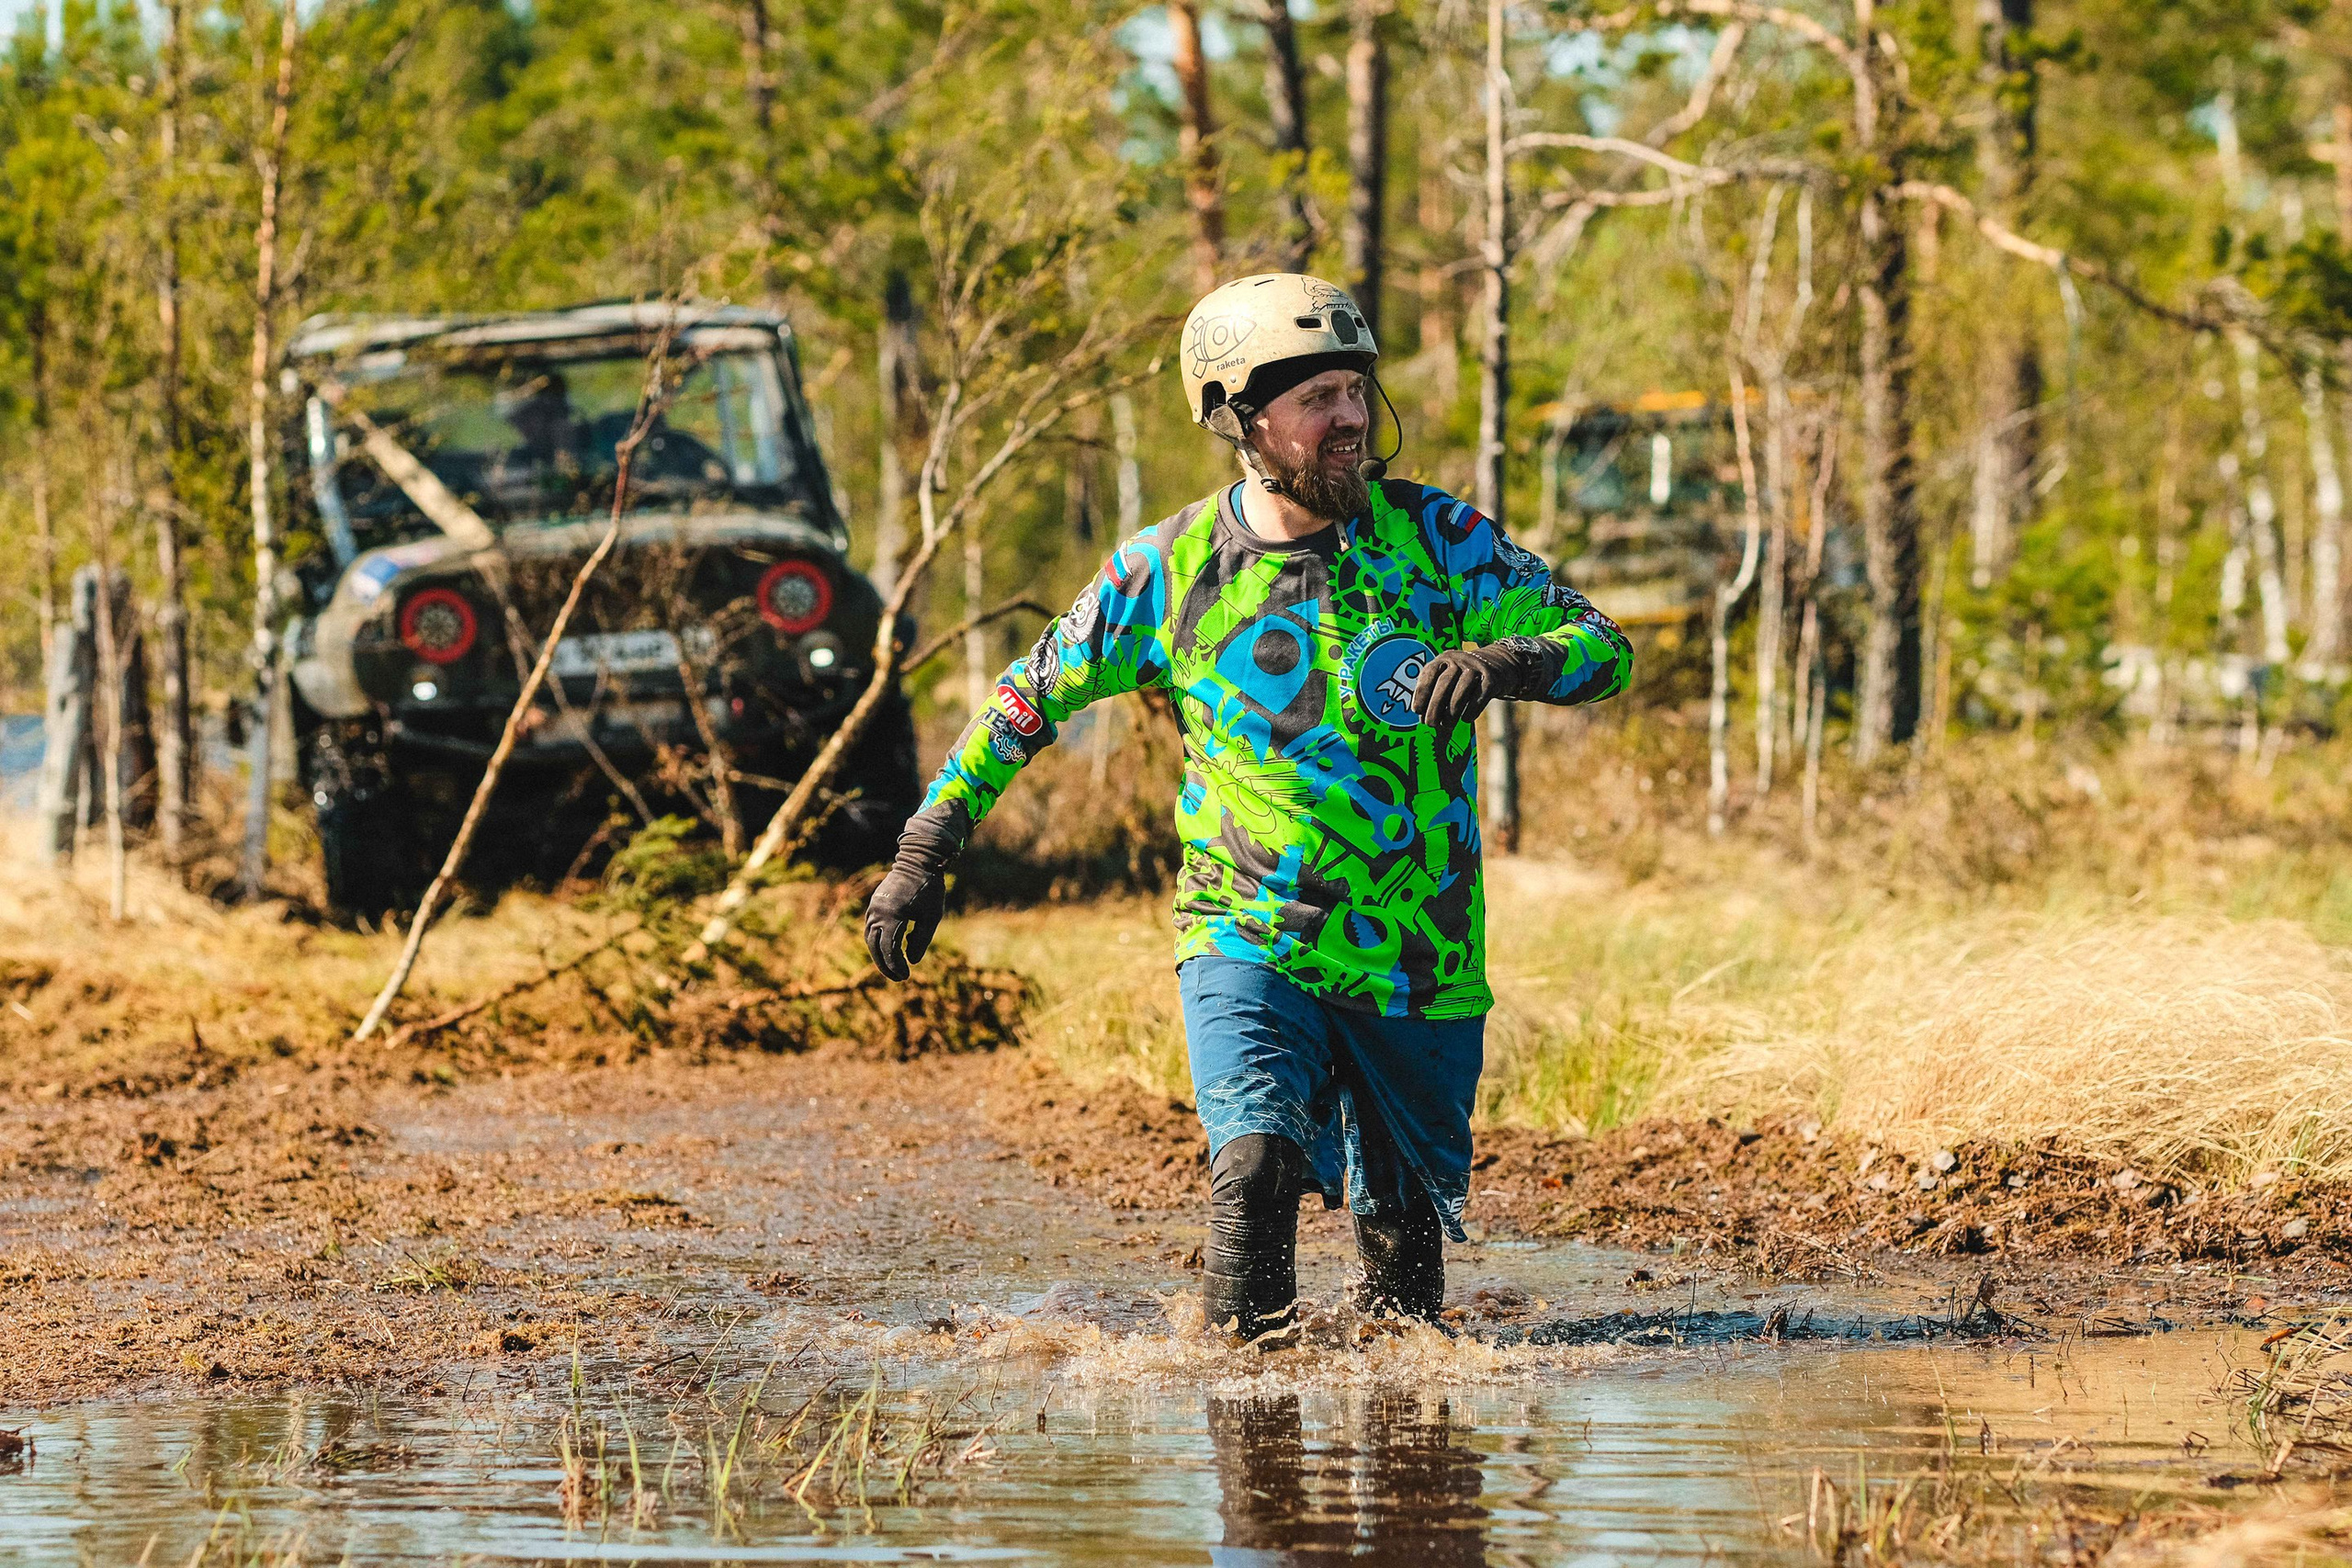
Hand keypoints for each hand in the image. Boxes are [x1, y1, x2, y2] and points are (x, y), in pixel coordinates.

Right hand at [863, 808, 960, 980]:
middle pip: (875, 946)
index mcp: (892, 916)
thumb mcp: (932, 917)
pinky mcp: (875, 904)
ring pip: (870, 938)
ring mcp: (873, 907)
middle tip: (898, 977)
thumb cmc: (929, 889)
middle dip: (885, 965)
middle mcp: (878, 912)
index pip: (889, 949)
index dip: (896, 966)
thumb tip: (912, 961)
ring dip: (879, 954)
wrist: (919, 861)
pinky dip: (878, 941)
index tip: (905, 976)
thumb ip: (921, 940)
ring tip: (893, 967)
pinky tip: (890, 949)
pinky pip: (871, 927)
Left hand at [1411, 645, 1512, 731]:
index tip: (1416, 711)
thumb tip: (1422, 718)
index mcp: (1444, 659)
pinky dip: (1471, 710)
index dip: (1421, 693)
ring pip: (1461, 690)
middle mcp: (1459, 660)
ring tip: (1447, 725)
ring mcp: (1477, 668)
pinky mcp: (1492, 679)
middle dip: (1435, 706)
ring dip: (1452, 711)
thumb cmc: (1464, 679)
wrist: (1498, 666)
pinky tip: (1466, 719)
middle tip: (1430, 724)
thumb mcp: (1449, 677)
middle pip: (1444, 683)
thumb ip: (1435, 692)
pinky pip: (1479, 697)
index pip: (1428, 673)